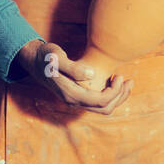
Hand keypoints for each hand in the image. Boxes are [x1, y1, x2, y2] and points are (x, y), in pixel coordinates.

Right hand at [13, 40, 132, 112]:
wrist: (34, 60)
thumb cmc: (46, 56)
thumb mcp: (56, 57)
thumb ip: (72, 67)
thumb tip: (91, 75)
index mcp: (70, 94)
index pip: (100, 101)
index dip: (114, 91)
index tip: (119, 76)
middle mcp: (73, 101)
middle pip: (105, 108)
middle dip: (120, 96)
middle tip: (129, 80)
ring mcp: (76, 101)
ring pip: (103, 108)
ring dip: (118, 97)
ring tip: (127, 82)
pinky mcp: (78, 97)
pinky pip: (99, 103)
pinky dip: (111, 96)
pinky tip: (114, 82)